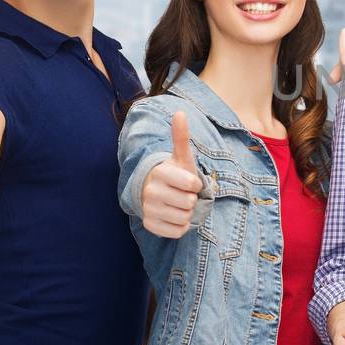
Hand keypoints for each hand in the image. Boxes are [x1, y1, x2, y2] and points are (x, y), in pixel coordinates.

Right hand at [141, 112, 204, 237]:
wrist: (158, 192)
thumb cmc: (176, 174)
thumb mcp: (182, 157)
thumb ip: (181, 137)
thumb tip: (180, 112)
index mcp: (160, 172)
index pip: (192, 184)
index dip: (196, 184)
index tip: (189, 181)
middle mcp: (150, 191)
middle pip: (189, 203)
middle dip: (191, 200)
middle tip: (183, 194)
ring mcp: (148, 209)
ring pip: (184, 218)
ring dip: (187, 213)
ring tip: (178, 204)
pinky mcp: (149, 225)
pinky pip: (178, 231)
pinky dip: (181, 226)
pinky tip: (174, 216)